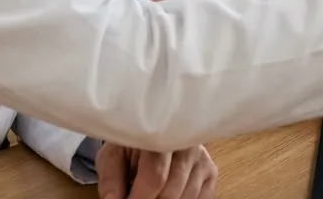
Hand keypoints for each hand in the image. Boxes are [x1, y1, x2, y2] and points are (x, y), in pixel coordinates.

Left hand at [96, 142, 217, 198]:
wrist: (153, 130)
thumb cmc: (131, 146)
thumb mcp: (112, 157)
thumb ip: (111, 181)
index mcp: (161, 133)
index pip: (155, 175)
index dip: (139, 197)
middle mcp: (187, 143)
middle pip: (171, 192)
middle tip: (137, 195)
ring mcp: (202, 158)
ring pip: (185, 198)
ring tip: (151, 191)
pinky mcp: (211, 171)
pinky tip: (168, 193)